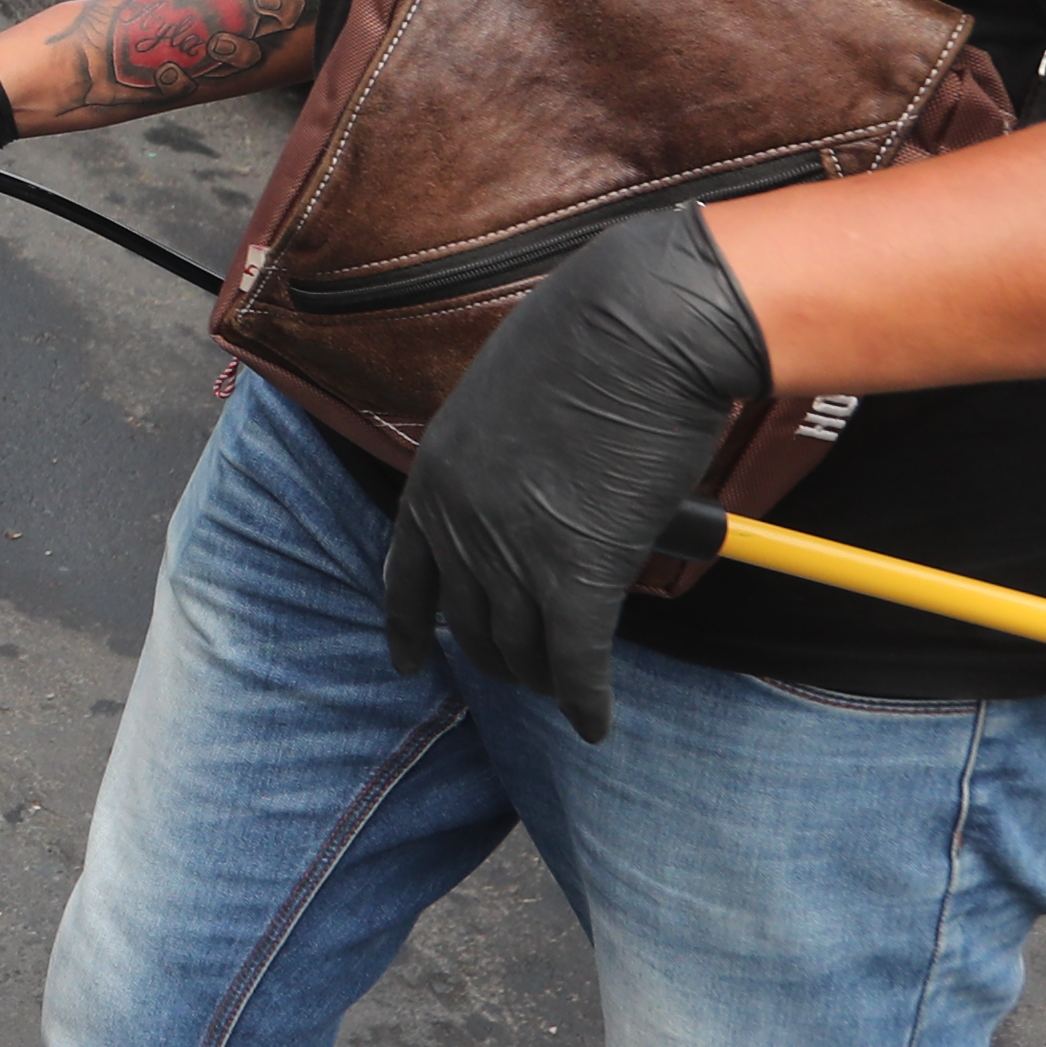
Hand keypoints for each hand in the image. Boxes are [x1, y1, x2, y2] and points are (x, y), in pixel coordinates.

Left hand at [379, 207, 774, 743]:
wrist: (639, 324)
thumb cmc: (589, 339)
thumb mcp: (507, 393)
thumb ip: (500, 450)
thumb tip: (527, 486)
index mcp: (434, 474)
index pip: (406, 573)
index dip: (408, 625)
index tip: (408, 659)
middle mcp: (461, 521)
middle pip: (469, 620)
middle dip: (495, 654)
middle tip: (523, 671)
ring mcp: (515, 551)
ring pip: (520, 647)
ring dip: (541, 676)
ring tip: (562, 687)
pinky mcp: (579, 573)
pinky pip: (576, 661)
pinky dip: (585, 700)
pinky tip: (594, 723)